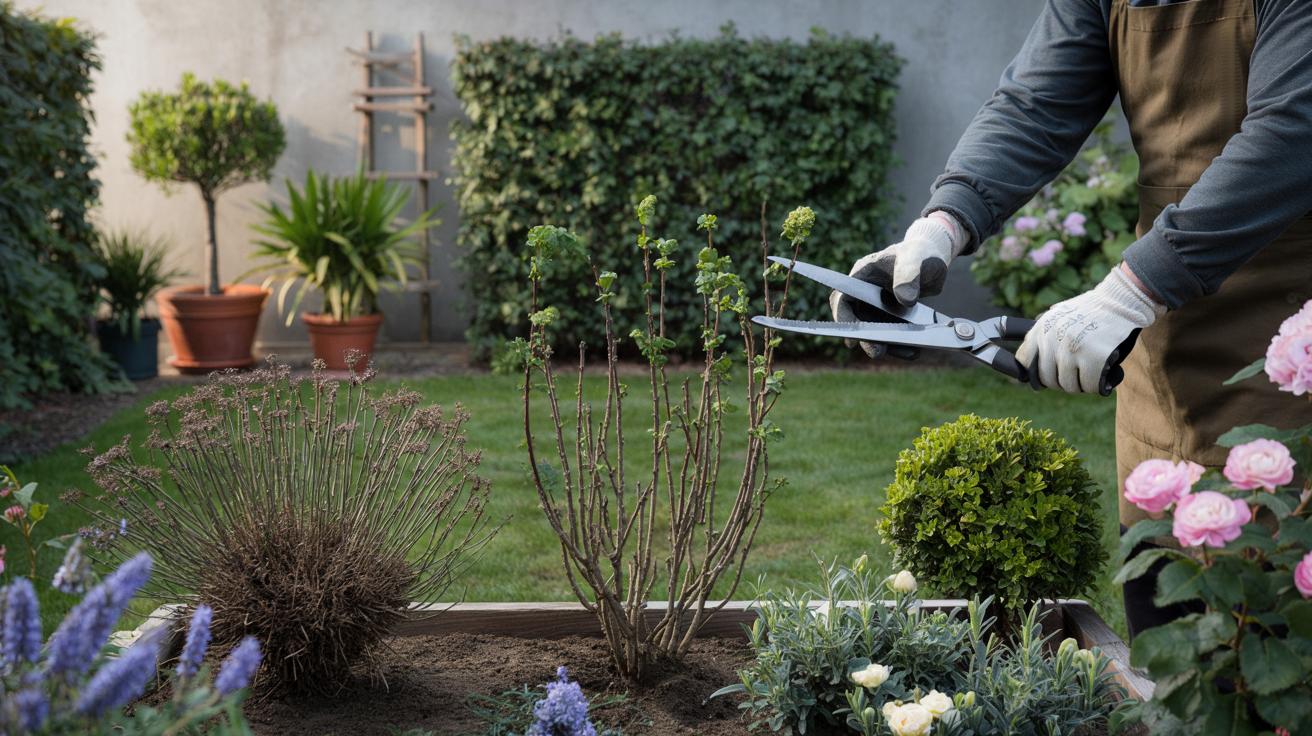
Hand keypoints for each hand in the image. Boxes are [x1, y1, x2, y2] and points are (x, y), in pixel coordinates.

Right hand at [830, 211, 966, 357]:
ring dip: (887, 344)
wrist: (932, 259)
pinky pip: (890, 334)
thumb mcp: (915, 258)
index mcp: (863, 274)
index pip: (843, 297)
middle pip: (856, 319)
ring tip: (908, 352)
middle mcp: (865, 292)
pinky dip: (900, 344)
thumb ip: (909, 275)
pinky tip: (913, 350)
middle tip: (877, 351)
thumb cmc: (920, 252)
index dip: (843, 318)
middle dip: (865, 337)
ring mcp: (877, 306)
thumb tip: (905, 301)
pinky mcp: (890, 317)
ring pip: (873, 331)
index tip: (852, 336)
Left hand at [1016, 265, 1164, 393]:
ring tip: (1089, 376)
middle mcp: (1052, 340)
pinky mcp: (1094, 357)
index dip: (1036, 373)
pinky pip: (1088, 385)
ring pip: (1068, 385)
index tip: (1049, 375)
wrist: (1121, 300)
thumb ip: (1045, 334)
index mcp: (1042, 328)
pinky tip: (1100, 379)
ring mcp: (1072, 349)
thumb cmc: (1092, 310)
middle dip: (1061, 381)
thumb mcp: (1059, 314)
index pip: (1024, 361)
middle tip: (1075, 377)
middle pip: (1047, 378)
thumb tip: (1028, 361)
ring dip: (1079, 385)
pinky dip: (1095, 386)